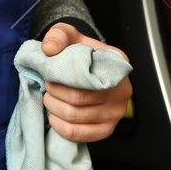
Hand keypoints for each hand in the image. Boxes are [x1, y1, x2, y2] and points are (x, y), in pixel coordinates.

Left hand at [40, 22, 131, 142]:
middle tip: (47, 87)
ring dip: (55, 109)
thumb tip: (49, 49)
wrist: (86, 66)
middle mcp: (123, 90)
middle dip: (54, 95)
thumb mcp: (69, 34)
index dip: (62, 80)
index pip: (86, 78)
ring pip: (76, 118)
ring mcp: (117, 112)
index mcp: (117, 64)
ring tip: (49, 99)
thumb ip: (58, 35)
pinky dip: (62, 128)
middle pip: (78, 100)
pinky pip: (82, 135)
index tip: (51, 76)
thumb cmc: (79, 51)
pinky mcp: (108, 129)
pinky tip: (55, 117)